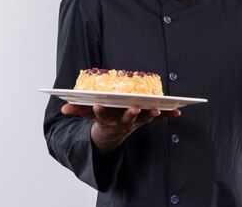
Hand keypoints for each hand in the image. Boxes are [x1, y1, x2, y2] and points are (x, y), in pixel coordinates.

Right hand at [61, 104, 180, 153]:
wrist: (110, 135)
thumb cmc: (101, 118)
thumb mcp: (87, 114)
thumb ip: (77, 110)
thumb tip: (63, 108)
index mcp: (107, 119)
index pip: (101, 115)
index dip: (99, 111)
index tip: (97, 106)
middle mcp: (121, 122)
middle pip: (127, 118)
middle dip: (131, 113)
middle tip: (135, 108)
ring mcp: (134, 122)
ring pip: (144, 118)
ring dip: (151, 114)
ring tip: (159, 109)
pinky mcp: (144, 119)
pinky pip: (157, 118)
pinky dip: (167, 116)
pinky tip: (178, 111)